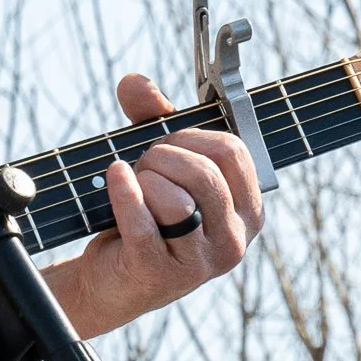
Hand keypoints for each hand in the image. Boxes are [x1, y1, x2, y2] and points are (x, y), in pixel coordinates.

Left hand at [68, 71, 264, 329]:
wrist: (113, 279)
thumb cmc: (148, 216)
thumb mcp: (160, 164)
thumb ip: (153, 118)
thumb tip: (133, 82)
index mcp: (247, 210)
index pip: (233, 152)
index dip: (192, 138)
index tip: (167, 144)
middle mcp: (233, 240)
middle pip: (204, 173)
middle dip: (163, 157)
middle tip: (143, 166)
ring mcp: (199, 262)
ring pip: (177, 199)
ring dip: (144, 180)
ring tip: (132, 186)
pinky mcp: (159, 273)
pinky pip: (143, 221)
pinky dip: (125, 193)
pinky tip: (116, 177)